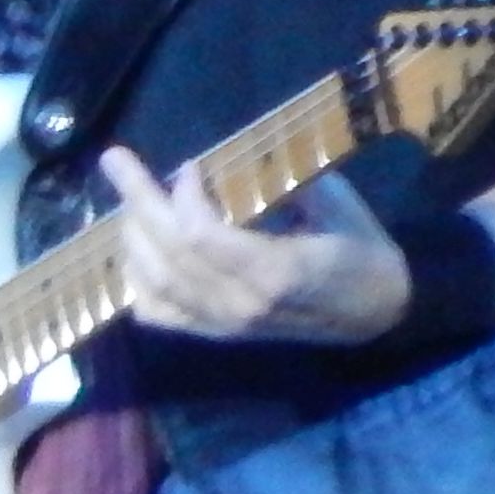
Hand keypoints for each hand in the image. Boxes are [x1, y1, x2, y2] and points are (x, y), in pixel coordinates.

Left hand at [106, 152, 407, 344]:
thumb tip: (229, 158)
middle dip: (136, 201)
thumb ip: (280, 180)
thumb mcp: (332, 201)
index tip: (190, 167)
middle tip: (116, 160)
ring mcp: (225, 325)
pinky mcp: (216, 335)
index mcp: (277, 271)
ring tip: (128, 197)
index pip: (202, 237)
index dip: (184, 197)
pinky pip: (158, 313)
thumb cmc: (359, 246)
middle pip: (168, 255)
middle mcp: (241, 304)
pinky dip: (135, 280)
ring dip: (132, 236)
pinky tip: (134, 248)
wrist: (379, 312)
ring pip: (154, 284)